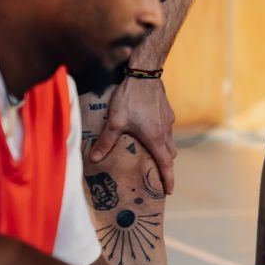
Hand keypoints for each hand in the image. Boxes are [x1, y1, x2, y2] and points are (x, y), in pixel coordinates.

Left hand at [88, 76, 176, 193]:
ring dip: (163, 148)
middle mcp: (166, 131)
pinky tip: (147, 127)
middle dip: (164, 164)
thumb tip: (94, 158)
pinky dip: (161, 134)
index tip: (169, 191)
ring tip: (150, 150)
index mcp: (156, 138)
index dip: (168, 179)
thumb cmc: (130, 98)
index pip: (165, 165)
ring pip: (170, 140)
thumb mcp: (115, 121)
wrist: (145, 73)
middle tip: (155, 172)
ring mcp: (168, 120)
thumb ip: (106, 141)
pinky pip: (167, 127)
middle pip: (170, 154)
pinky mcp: (167, 110)